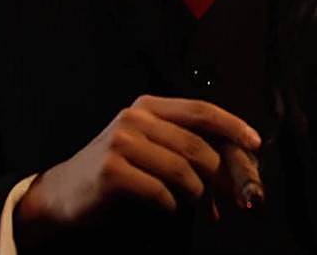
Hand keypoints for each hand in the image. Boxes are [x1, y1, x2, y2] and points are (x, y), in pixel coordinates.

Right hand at [14, 95, 260, 241]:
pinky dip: (174, 206)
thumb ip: (182, 143)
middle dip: (224, 175)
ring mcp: (121, 143)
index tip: (255, 144)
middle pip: (196, 144)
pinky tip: (172, 209)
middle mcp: (134, 117)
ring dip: (202, 196)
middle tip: (239, 199)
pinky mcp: (112, 172)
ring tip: (208, 211)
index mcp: (148, 105)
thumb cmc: (114, 171)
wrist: (61, 193)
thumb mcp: (146, 145)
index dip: (232, 125)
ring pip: (182, 170)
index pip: (200, 109)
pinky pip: (161, 192)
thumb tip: (235, 162)